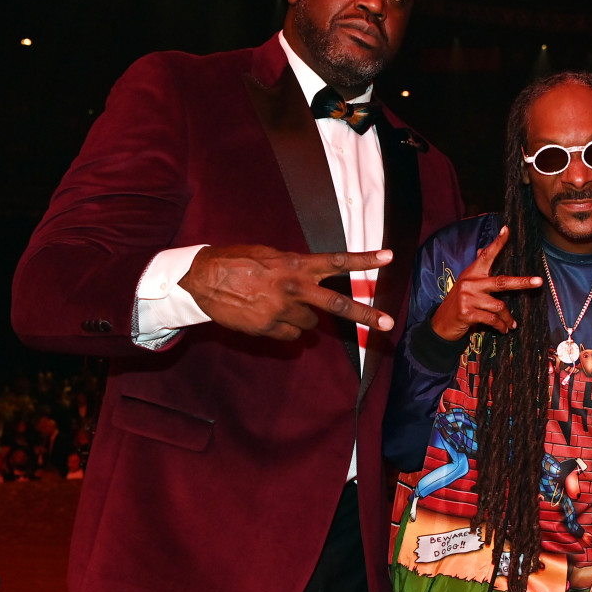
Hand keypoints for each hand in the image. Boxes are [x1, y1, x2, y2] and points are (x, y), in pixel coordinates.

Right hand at [180, 244, 394, 339]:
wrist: (202, 278)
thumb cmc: (237, 262)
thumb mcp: (270, 256)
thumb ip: (296, 269)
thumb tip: (313, 283)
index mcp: (296, 264)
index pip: (337, 261)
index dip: (365, 259)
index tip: (389, 256)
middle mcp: (294, 288)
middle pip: (338, 304)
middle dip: (366, 315)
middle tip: (388, 324)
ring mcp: (283, 310)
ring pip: (310, 325)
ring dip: (303, 318)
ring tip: (279, 305)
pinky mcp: (269, 328)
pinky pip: (290, 336)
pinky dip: (285, 329)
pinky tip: (266, 316)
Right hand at [429, 226, 541, 341]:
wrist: (441, 325)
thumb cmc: (458, 303)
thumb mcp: (465, 284)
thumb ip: (477, 269)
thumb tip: (481, 249)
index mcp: (471, 273)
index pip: (486, 255)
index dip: (497, 243)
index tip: (507, 230)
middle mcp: (470, 283)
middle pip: (501, 282)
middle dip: (522, 282)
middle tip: (539, 282)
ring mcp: (468, 298)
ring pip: (499, 306)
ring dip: (507, 317)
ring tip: (511, 324)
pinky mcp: (467, 314)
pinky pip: (492, 320)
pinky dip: (501, 326)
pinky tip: (504, 329)